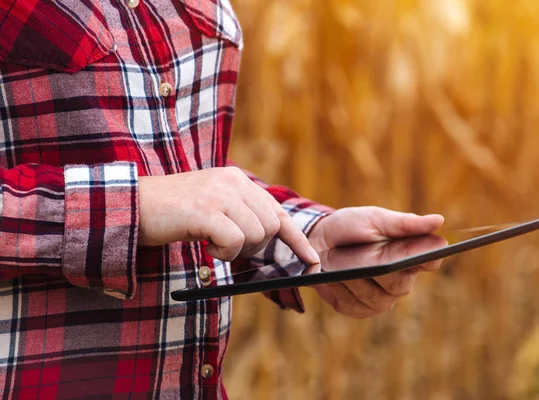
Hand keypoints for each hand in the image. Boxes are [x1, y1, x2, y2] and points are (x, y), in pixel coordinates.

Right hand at [138, 167, 319, 262]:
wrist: (131, 207)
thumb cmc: (172, 213)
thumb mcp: (213, 205)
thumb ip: (240, 212)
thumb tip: (271, 236)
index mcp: (236, 178)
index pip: (278, 210)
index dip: (296, 239)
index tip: (311, 260)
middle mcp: (232, 181)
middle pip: (270, 227)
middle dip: (254, 246)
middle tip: (224, 244)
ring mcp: (219, 194)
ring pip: (256, 236)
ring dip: (235, 249)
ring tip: (209, 240)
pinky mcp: (206, 210)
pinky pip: (235, 242)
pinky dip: (222, 252)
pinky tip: (203, 244)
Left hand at [308, 207, 443, 317]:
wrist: (317, 241)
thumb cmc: (351, 228)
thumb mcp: (374, 219)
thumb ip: (404, 223)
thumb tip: (439, 221)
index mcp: (410, 256)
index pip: (430, 261)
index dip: (428, 260)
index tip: (424, 256)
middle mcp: (400, 281)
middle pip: (400, 284)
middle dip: (380, 269)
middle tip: (365, 256)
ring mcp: (380, 299)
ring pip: (377, 298)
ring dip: (356, 279)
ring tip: (339, 263)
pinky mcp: (357, 309)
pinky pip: (354, 305)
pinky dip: (341, 290)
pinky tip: (332, 278)